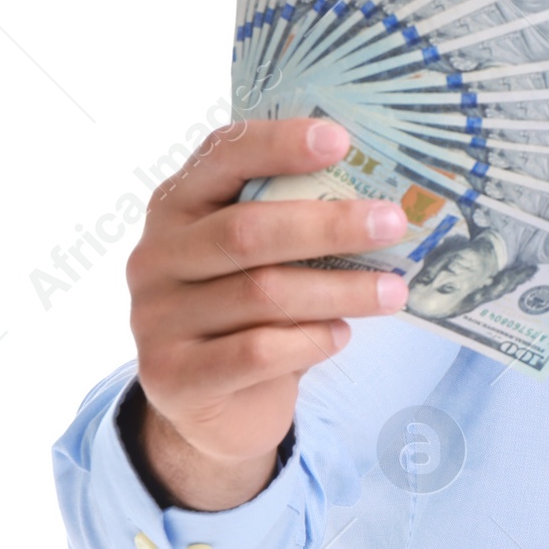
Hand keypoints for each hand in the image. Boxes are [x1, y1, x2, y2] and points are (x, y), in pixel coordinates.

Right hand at [127, 117, 407, 507]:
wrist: (210, 408)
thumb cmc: (249, 315)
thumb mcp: (261, 261)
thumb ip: (293, 225)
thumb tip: (379, 202)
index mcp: (177, 207)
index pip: (222, 157)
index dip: (278, 143)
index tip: (340, 140)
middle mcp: (156, 256)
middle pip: (247, 229)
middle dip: (329, 224)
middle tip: (391, 223)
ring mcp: (157, 317)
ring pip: (262, 293)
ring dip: (341, 290)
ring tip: (392, 291)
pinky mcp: (173, 375)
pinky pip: (256, 351)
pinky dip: (311, 340)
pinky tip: (342, 334)